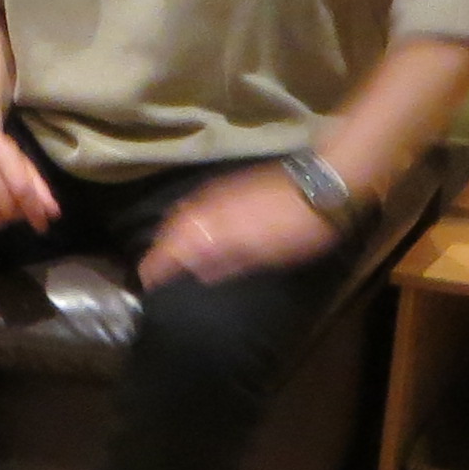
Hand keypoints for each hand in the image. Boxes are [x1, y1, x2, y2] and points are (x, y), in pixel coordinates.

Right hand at [140, 162, 338, 285]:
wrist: (321, 182)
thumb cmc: (295, 228)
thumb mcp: (263, 256)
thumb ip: (224, 264)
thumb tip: (196, 275)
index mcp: (207, 229)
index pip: (166, 252)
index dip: (154, 271)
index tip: (147, 287)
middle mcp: (203, 207)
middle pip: (166, 231)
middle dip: (158, 253)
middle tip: (156, 273)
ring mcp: (214, 193)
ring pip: (178, 215)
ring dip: (170, 236)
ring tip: (171, 254)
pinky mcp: (227, 185)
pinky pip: (193, 205)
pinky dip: (186, 221)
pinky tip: (196, 231)